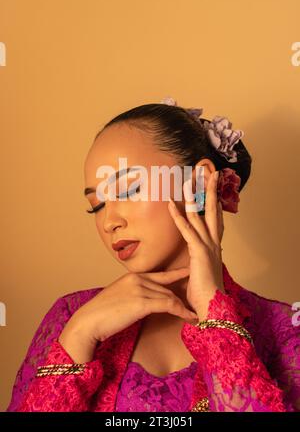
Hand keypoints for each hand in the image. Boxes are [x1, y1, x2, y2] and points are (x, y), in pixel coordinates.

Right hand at [59, 267, 197, 361]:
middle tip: (195, 304)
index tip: (188, 271)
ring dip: (183, 307)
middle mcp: (137, 279)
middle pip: (166, 288)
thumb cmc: (101, 315)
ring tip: (194, 315)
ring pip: (169, 296)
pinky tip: (188, 317)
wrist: (88, 322)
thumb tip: (146, 303)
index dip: (176, 274)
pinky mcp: (141, 302)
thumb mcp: (119, 298)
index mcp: (132, 277)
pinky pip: (168, 305)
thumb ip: (134, 295)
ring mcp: (139, 289)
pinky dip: (181, 311)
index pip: (159, 275)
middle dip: (181, 298)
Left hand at [168, 170, 224, 320]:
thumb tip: (191, 261)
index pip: (215, 219)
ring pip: (201, 215)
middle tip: (209, 172)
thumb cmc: (204, 293)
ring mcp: (208, 246)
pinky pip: (187, 230)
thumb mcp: (200, 272)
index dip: (214, 202)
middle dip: (211, 190)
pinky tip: (171, 205)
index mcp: (214, 247)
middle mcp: (214, 243)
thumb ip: (196, 262)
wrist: (211, 308)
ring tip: (189, 180)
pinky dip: (178, 217)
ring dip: (194, 197)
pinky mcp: (199, 252)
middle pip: (213, 210)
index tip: (211, 188)